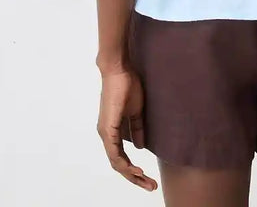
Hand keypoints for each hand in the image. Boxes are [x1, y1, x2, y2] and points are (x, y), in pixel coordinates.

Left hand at [96, 68, 157, 191]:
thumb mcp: (136, 111)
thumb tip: (140, 146)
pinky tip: (136, 170)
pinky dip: (125, 164)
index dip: (134, 169)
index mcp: (112, 131)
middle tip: (151, 186)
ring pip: (117, 163)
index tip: (148, 176)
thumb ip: (137, 128)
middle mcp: (106, 135)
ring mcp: (105, 133)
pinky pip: (114, 153)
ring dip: (132, 174)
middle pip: (119, 164)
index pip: (122, 157)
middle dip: (135, 178)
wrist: (119, 70)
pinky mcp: (107, 129)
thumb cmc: (127, 85)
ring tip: (147, 181)